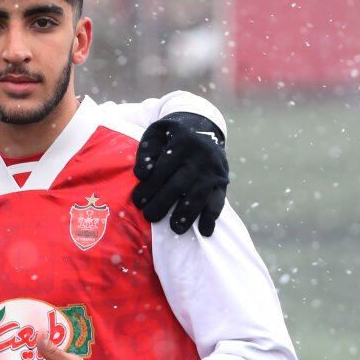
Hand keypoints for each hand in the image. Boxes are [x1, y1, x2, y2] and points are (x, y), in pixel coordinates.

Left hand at [131, 111, 228, 236]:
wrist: (204, 127)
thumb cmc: (172, 135)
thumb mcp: (157, 133)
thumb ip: (147, 150)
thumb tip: (142, 174)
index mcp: (182, 143)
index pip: (163, 169)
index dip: (149, 187)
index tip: (138, 201)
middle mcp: (200, 157)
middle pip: (179, 185)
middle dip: (163, 204)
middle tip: (149, 216)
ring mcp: (213, 171)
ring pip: (199, 195)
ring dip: (187, 214)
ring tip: (175, 229)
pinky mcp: (222, 181)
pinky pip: (218, 201)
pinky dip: (211, 217)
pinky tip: (204, 231)